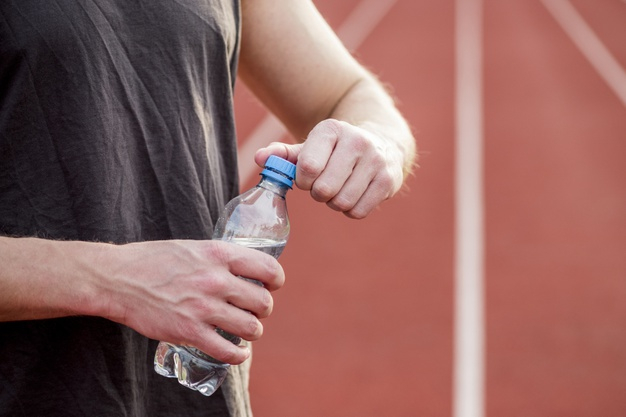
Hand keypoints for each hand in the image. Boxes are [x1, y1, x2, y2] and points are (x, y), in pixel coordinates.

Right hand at [96, 239, 284, 364]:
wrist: (117, 278)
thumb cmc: (153, 260)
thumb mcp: (193, 247)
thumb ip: (219, 259)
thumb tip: (244, 270)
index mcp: (219, 254)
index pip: (268, 269)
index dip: (276, 281)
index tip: (272, 286)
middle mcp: (215, 280)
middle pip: (263, 302)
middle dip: (262, 310)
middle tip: (253, 311)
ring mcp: (203, 308)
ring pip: (251, 328)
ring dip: (253, 332)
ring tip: (245, 331)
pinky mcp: (189, 332)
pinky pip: (228, 352)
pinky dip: (238, 356)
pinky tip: (238, 352)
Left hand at [255, 119, 404, 218]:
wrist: (383, 143)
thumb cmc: (335, 150)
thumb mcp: (310, 147)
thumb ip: (282, 155)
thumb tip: (259, 158)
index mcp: (332, 129)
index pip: (308, 168)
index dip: (303, 180)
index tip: (308, 176)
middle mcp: (357, 141)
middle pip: (324, 190)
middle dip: (319, 194)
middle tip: (324, 185)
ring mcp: (376, 161)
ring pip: (342, 203)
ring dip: (334, 203)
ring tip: (340, 188)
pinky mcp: (389, 180)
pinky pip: (358, 212)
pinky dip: (351, 210)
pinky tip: (354, 194)